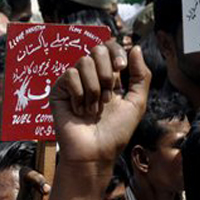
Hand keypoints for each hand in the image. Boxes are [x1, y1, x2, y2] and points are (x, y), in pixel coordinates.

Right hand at [50, 43, 150, 165]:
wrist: (95, 152)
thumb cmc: (115, 133)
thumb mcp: (137, 103)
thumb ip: (140, 75)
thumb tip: (134, 47)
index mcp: (109, 77)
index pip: (109, 48)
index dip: (116, 52)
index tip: (121, 68)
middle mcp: (90, 77)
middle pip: (96, 50)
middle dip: (106, 74)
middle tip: (107, 97)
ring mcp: (73, 83)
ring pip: (83, 62)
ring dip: (93, 89)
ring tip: (93, 108)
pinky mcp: (58, 90)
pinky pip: (70, 75)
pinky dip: (79, 95)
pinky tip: (78, 110)